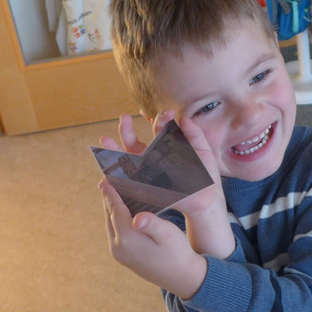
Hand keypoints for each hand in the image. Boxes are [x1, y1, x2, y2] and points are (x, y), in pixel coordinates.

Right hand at [99, 111, 233, 258]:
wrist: (206, 199)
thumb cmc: (205, 174)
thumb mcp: (203, 151)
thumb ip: (195, 134)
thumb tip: (184, 118)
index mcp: (165, 146)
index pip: (158, 130)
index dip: (160, 121)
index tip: (167, 113)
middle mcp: (151, 157)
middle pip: (134, 142)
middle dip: (126, 129)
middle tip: (124, 118)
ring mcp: (145, 172)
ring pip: (125, 158)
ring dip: (113, 148)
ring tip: (105, 140)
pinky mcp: (143, 186)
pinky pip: (127, 178)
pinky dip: (115, 171)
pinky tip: (106, 163)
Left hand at [100, 179, 206, 298]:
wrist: (182, 278)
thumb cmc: (178, 253)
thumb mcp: (169, 235)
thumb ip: (152, 224)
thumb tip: (138, 218)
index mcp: (128, 239)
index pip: (115, 210)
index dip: (110, 194)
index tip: (103, 180)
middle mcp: (118, 247)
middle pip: (109, 217)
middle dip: (108, 200)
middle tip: (106, 183)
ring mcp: (119, 254)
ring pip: (111, 225)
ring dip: (111, 210)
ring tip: (111, 195)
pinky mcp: (124, 258)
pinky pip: (115, 233)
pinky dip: (116, 220)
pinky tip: (121, 214)